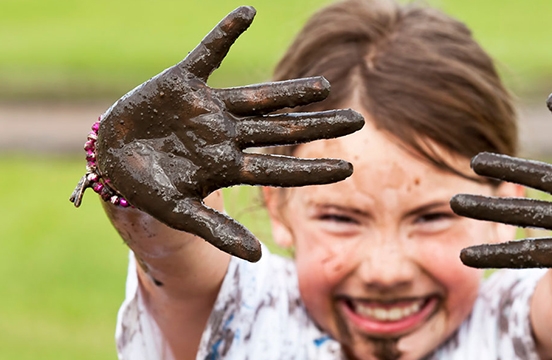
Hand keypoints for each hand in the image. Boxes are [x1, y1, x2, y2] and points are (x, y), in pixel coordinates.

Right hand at [72, 7, 362, 261]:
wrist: (109, 156)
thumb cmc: (148, 188)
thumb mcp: (180, 213)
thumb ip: (216, 231)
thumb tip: (256, 257)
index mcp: (228, 165)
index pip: (279, 168)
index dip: (313, 168)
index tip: (349, 168)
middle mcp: (227, 133)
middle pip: (281, 129)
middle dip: (318, 125)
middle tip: (358, 121)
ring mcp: (208, 107)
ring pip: (259, 96)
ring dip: (290, 91)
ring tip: (325, 87)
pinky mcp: (183, 82)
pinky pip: (208, 52)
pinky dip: (225, 33)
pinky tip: (248, 13)